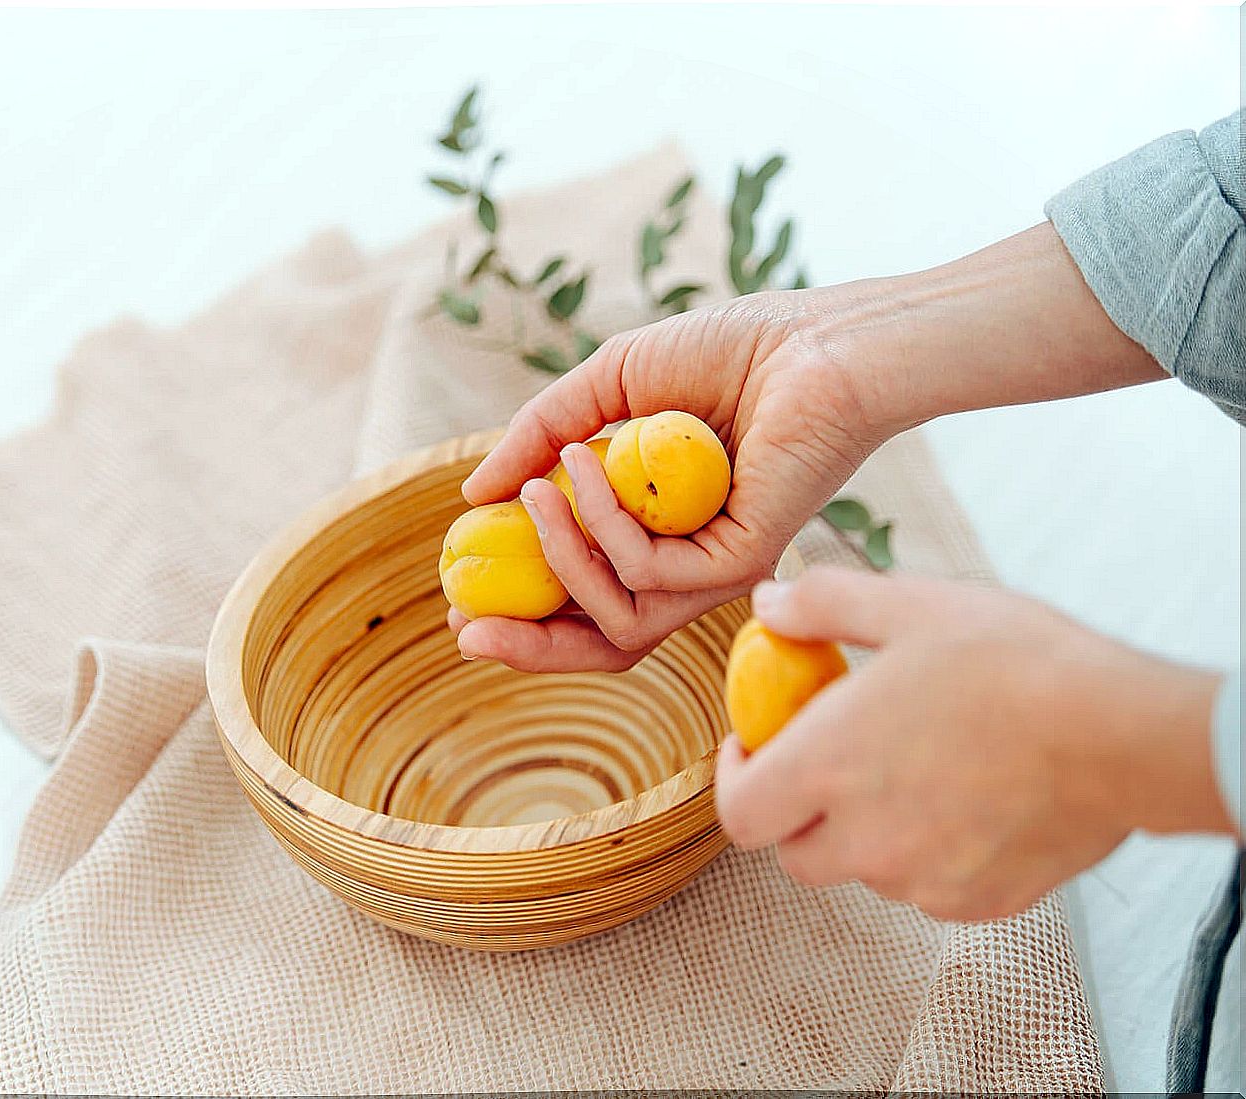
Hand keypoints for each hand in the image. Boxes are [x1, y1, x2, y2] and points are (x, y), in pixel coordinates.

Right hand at [454, 222, 1168, 672]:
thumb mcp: (609, 387)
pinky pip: (646, 569)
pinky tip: (588, 460)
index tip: (461, 603)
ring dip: (559, 558)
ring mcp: (718, 571)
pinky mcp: (743, 563)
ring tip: (532, 491)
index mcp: (664, 536)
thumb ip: (541, 434)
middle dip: (528, 647)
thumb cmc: (730, 353)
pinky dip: (600, 520)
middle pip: (603, 642)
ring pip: (618, 617)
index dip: (526, 615)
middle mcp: (692, 567)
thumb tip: (472, 493)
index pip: (592, 601)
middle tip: (466, 629)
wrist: (817, 338)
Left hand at [715, 566, 1230, 920]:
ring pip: (863, 871)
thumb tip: (768, 603)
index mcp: (830, 767)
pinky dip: (928, 854)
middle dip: (796, 811)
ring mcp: (924, 879)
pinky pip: (928, 888)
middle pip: (794, 853)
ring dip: (864, 831)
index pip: (739, 813)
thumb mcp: (909, 606)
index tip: (753, 745)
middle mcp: (866, 837)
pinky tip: (963, 799)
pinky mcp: (980, 901)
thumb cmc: (1014, 662)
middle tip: (827, 760)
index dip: (735, 779)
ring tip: (908, 768)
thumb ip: (824, 605)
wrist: (1123, 732)